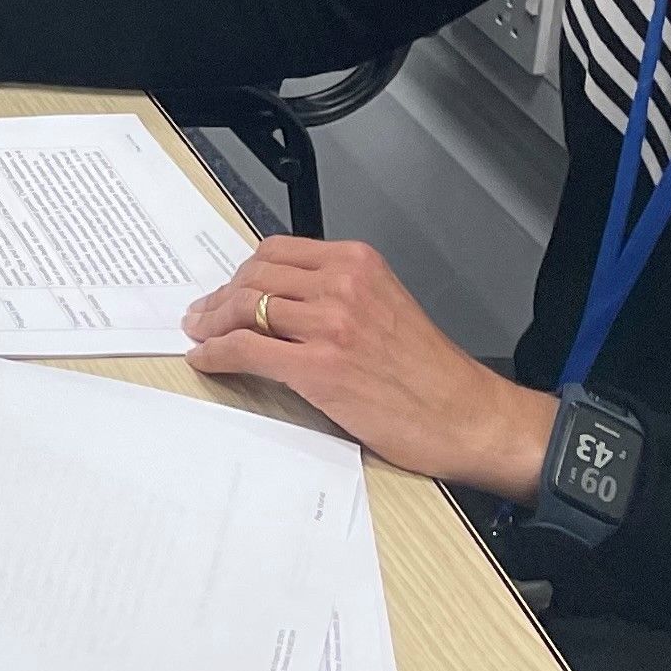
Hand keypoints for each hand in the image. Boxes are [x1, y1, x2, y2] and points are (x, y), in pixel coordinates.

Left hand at [183, 237, 559, 494]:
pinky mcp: (319, 367)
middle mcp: (342, 284)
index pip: (276, 253)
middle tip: (204, 315)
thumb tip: (285, 302)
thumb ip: (339, 294)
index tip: (228, 289)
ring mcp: (329, 324)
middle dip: (221, 297)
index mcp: (357, 263)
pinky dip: (217, 352)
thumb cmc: (433, 374)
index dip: (244, 273)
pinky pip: (247, 349)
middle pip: (254, 276)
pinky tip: (208, 359)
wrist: (469, 417)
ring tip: (202, 335)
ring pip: (245, 308)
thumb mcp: (387, 306)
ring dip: (212, 323)